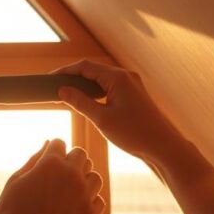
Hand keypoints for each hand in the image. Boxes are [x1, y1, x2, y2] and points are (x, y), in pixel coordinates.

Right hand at [0, 139, 104, 213]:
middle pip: (81, 155)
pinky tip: (75, 209)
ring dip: (84, 181)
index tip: (46, 166)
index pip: (60, 143)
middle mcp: (71, 175)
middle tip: (58, 179)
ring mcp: (83, 195)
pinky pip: (99, 200)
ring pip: (95, 177)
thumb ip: (34, 159)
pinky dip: (90, 202)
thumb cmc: (11, 211)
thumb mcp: (16, 180)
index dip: (52, 153)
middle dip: (71, 162)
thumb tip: (48, 143)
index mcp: (50, 162)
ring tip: (69, 194)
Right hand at [54, 60, 187, 165]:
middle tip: (54, 88)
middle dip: (73, 77)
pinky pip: (109, 87)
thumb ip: (80, 102)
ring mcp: (131, 84)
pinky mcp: (134, 94)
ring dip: (84, 85)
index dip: (64, 71)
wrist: (164, 146)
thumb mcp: (102, 119)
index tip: (49, 79)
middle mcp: (126, 76)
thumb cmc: (135, 134)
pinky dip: (95, 92)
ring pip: (101, 79)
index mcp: (118, 78)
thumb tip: (62, 90)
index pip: (84, 66)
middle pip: (92, 70)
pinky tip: (86, 102)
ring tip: (66, 95)